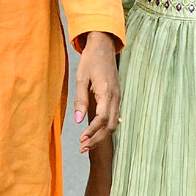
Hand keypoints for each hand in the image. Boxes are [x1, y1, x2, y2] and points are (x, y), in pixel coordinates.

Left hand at [75, 32, 119, 152]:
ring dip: (102, 135)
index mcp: (106, 92)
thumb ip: (80, 100)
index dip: (92, 132)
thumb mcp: (81, 79)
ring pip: (114, 123)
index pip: (101, 119)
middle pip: (110, 126)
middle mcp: (115, 97)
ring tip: (87, 144)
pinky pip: (114, 116)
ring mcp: (117, 97)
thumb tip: (78, 120)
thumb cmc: (91, 60)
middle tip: (83, 149)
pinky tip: (97, 133)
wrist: (104, 46)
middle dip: (97, 139)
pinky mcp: (116, 97)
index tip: (81, 141)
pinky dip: (106, 127)